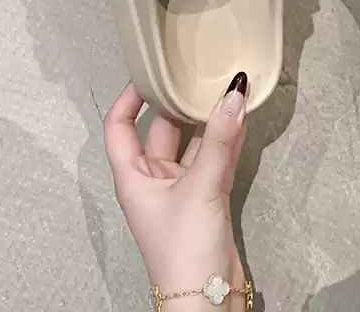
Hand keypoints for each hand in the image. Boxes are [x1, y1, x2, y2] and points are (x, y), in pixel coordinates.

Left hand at [104, 75, 248, 308]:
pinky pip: (214, 160)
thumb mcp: (200, 187)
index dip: (129, 98)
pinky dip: (226, 141)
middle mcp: (154, 179)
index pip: (119, 127)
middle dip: (178, 103)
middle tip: (198, 72)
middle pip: (161, 130)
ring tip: (225, 88)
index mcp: (134, 176)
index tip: (150, 72)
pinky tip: (240, 118)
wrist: (206, 303)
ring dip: (208, 121)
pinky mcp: (207, 200)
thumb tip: (236, 91)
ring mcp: (181, 190)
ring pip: (192, 144)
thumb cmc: (184, 247)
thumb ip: (219, 139)